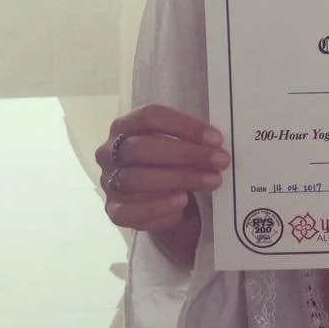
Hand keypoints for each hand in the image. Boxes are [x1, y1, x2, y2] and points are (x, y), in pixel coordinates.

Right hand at [95, 104, 229, 232]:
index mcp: (125, 125)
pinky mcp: (113, 210)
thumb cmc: (169, 161)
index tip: (216, 138)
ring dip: (181, 179)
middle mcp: (109, 151)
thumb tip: (216, 143)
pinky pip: (130, 211)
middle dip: (187, 154)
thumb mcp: (178, 143)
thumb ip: (191, 140)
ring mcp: (108, 181)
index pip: (150, 116)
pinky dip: (157, 206)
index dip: (184, 125)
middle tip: (220, 160)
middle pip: (143, 148)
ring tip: (212, 181)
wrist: (158, 197)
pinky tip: (181, 201)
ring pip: (139, 178)